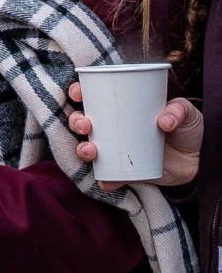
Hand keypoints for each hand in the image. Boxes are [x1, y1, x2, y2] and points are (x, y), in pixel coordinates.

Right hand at [68, 81, 201, 189]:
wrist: (196, 160)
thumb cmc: (186, 129)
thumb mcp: (187, 113)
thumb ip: (178, 111)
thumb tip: (163, 121)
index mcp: (119, 107)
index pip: (91, 96)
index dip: (78, 92)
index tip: (78, 93)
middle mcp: (110, 128)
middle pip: (81, 121)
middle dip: (76, 122)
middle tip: (86, 125)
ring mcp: (113, 151)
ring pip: (86, 148)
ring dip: (82, 149)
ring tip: (91, 151)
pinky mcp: (121, 172)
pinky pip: (107, 177)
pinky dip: (104, 180)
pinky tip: (107, 180)